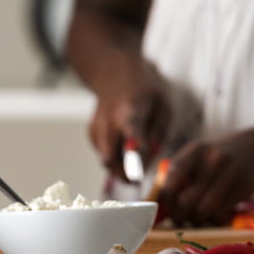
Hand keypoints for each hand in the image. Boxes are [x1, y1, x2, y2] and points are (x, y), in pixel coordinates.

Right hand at [88, 60, 171, 181]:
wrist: (113, 72)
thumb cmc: (143, 89)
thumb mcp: (162, 104)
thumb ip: (158, 130)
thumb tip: (152, 154)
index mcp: (131, 110)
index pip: (132, 136)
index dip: (135, 156)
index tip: (138, 176)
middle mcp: (109, 120)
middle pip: (112, 157)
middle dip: (125, 175)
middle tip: (138, 181)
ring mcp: (97, 127)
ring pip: (106, 160)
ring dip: (120, 169)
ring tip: (134, 163)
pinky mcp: (92, 133)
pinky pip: (103, 154)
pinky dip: (114, 159)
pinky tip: (123, 150)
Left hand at [159, 130, 253, 226]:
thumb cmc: (224, 153)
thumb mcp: (202, 152)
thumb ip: (183, 171)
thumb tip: (163, 202)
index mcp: (195, 150)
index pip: (172, 178)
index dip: (166, 198)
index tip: (165, 208)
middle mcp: (212, 159)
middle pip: (186, 200)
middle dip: (179, 215)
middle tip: (180, 219)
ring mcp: (230, 173)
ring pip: (204, 210)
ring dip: (197, 220)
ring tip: (196, 219)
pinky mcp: (244, 187)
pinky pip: (222, 212)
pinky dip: (214, 219)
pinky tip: (214, 214)